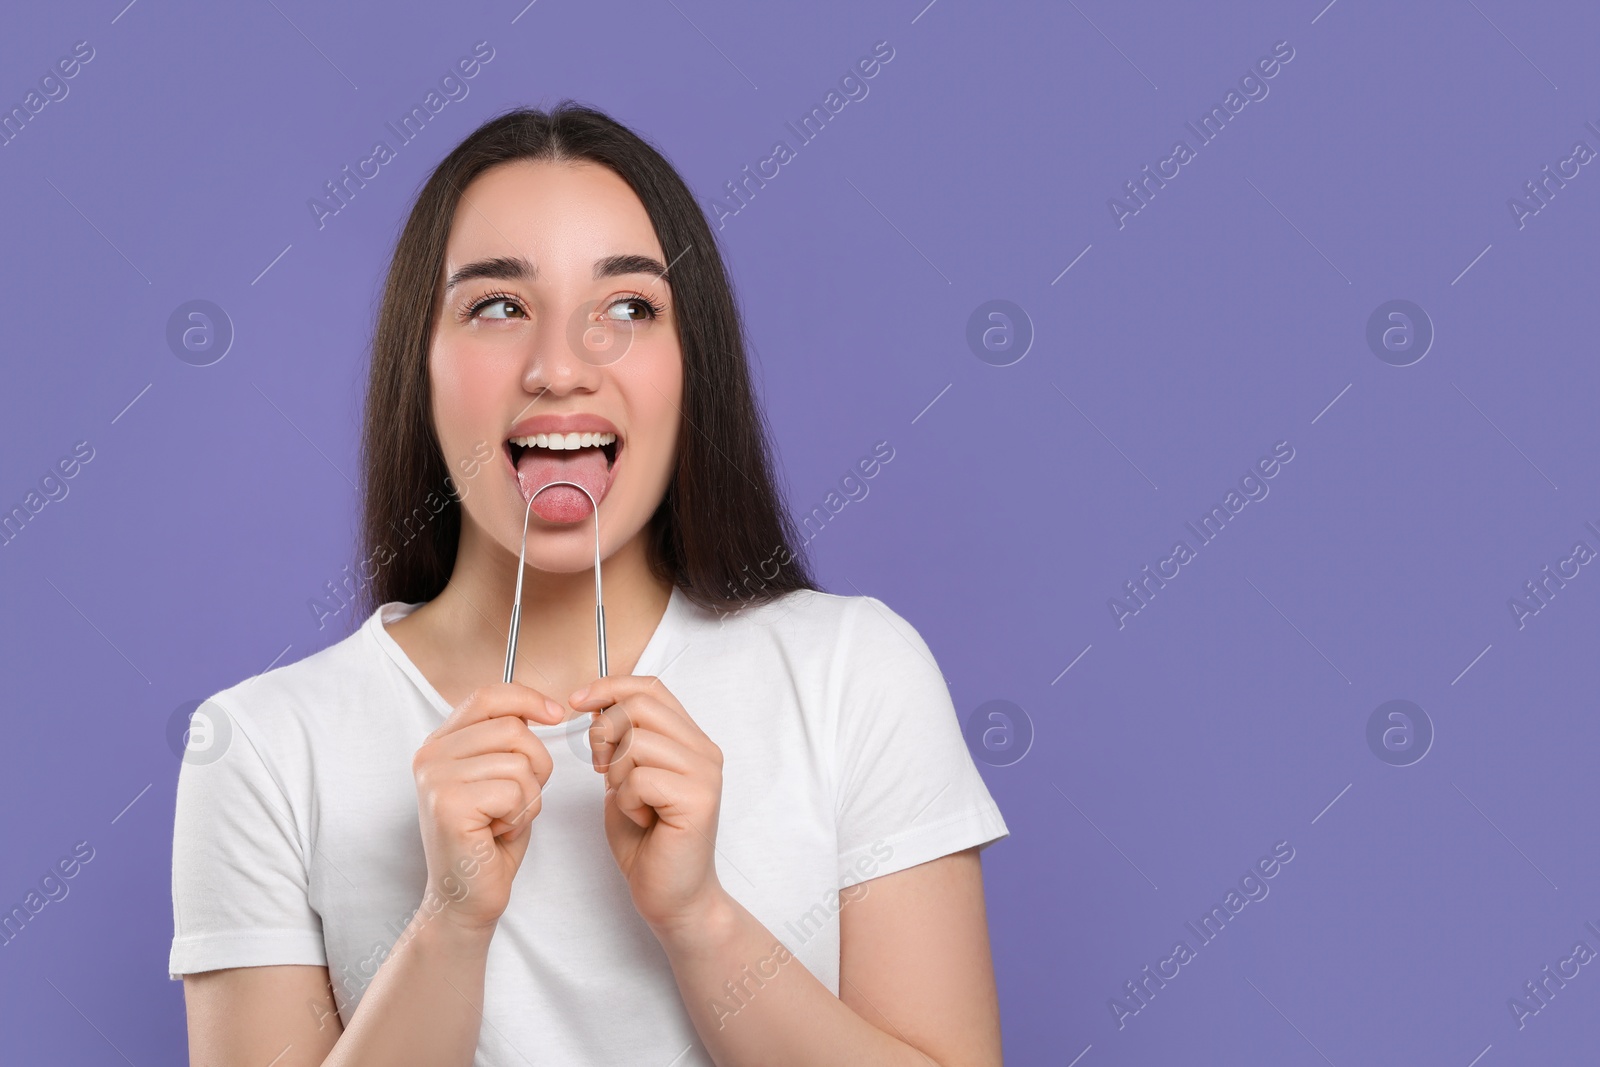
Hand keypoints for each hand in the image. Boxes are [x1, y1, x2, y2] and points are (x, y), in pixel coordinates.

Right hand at [411, 682, 565, 932]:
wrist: (466, 897)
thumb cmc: (489, 839)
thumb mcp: (500, 777)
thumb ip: (508, 741)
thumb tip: (547, 708)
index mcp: (441, 742)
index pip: (488, 695)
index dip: (528, 698)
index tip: (556, 714)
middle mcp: (430, 755)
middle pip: (513, 729)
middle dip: (536, 765)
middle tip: (519, 799)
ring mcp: (435, 779)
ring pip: (519, 763)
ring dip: (528, 797)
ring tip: (504, 819)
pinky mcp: (448, 805)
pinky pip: (514, 791)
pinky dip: (520, 816)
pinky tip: (497, 833)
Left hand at [569, 676, 727, 934]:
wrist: (672, 897)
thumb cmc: (647, 841)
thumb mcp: (625, 778)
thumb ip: (621, 742)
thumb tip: (597, 704)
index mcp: (691, 740)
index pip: (650, 688)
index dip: (609, 687)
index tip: (576, 701)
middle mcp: (705, 751)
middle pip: (640, 706)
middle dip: (605, 732)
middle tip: (602, 768)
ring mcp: (705, 774)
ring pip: (636, 742)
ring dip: (617, 774)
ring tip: (630, 802)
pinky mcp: (698, 800)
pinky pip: (640, 777)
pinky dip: (626, 799)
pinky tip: (641, 819)